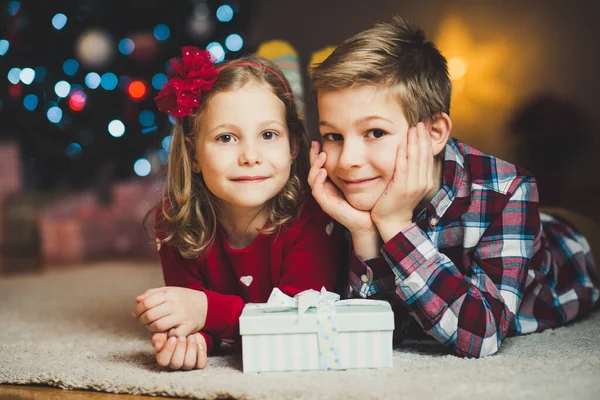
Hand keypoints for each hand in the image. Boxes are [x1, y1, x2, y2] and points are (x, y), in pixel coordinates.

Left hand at [133, 287, 207, 336]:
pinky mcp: (187, 327)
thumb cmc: (183, 298)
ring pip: (158, 326)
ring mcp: (182, 316)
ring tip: (153, 326)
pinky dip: (166, 335)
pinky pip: (171, 334)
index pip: (146, 303)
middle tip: (143, 321)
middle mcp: (175, 304)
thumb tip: (137, 300)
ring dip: (151, 328)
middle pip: (150, 315)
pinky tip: (166, 331)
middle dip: (142, 320)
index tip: (136, 314)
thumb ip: (152, 294)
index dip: (137, 310)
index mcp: (169, 293)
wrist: (206, 306)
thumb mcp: (169, 290)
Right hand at [153, 332, 207, 369]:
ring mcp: (187, 365)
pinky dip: (201, 354)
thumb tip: (157, 346)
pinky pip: (201, 364)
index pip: (163, 361)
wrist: (190, 329)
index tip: (173, 338)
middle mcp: (175, 364)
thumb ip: (159, 338)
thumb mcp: (165, 332)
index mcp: (164, 358)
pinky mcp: (199, 363)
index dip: (168, 350)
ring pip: (188, 364)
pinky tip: (199, 345)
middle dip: (180, 348)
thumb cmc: (174, 331)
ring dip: (191, 349)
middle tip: (182, 337)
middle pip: (176, 364)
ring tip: (191, 338)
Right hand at [308, 141, 374, 234]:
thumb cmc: (366, 200)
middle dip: (313, 156)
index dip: (317, 153)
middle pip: (313, 170)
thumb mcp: (361, 179)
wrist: (368, 220)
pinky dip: (318, 180)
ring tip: (322, 155)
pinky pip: (317, 190)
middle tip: (315, 143)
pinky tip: (323, 171)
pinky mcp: (326, 204)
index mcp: (331, 183)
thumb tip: (360, 151)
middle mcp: (325, 189)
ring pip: (312, 179)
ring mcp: (324, 197)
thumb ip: (357, 168)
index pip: (320, 165)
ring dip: (315, 166)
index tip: (319, 140)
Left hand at [371, 123, 434, 241]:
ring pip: (416, 159)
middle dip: (423, 137)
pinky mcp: (402, 188)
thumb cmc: (395, 203)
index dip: (426, 140)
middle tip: (421, 121)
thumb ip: (409, 171)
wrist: (391, 223)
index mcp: (425, 180)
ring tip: (414, 127)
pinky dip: (404, 155)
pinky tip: (403, 143)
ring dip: (415, 141)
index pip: (428, 156)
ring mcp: (413, 185)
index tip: (424, 126)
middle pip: (424, 154)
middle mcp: (422, 182)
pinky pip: (403, 168)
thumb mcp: (407, 185)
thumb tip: (408, 155)